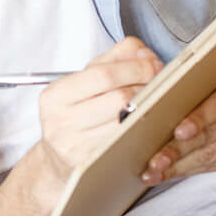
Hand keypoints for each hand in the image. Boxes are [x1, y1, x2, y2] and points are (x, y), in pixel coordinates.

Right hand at [32, 38, 163, 192]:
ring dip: (149, 108)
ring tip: (155, 100)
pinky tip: (148, 121)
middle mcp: (60, 121)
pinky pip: (127, 142)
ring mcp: (74, 146)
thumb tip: (143, 51)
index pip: (103, 75)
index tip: (153, 65)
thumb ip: (113, 59)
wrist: (57, 159)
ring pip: (127, 122)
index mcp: (56, 95)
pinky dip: (142, 128)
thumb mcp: (84, 82)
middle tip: (160, 82)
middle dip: (147, 87)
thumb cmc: (74, 116)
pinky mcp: (91, 164)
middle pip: (119, 99)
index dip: (135, 68)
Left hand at [142, 61, 215, 184]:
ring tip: (153, 172)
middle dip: (179, 150)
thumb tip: (137, 103)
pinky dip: (189, 169)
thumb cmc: (212, 84)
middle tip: (154, 162)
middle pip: (214, 134)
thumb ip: (176, 87)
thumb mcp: (200, 76)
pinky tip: (169, 173)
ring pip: (213, 155)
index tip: (177, 133)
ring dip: (179, 166)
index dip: (199, 119)